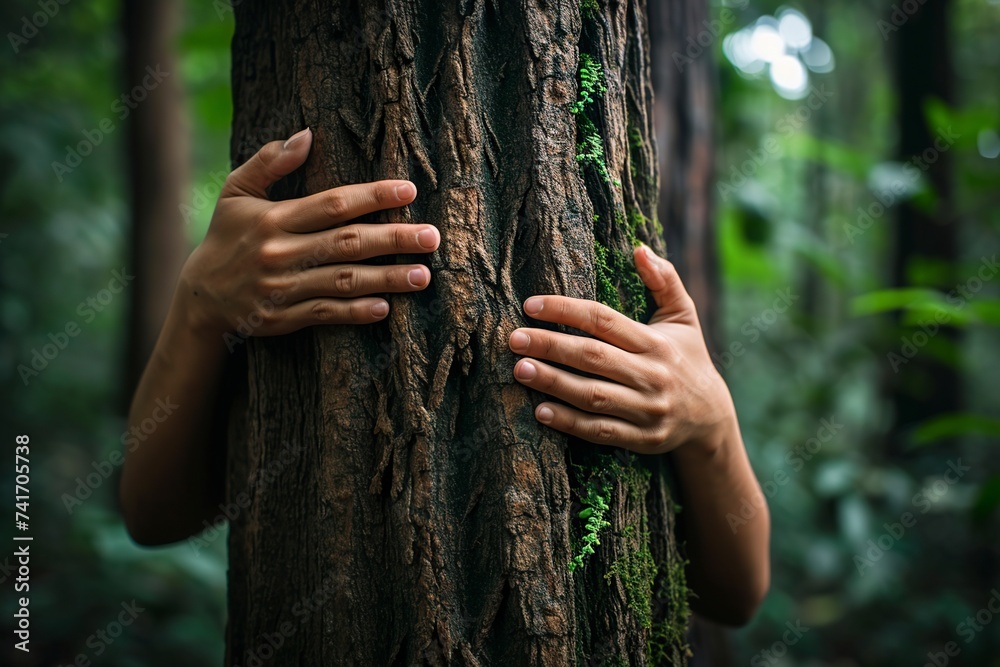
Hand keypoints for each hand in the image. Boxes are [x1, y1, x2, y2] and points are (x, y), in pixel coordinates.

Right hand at [178, 127, 439, 336]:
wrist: (199, 300)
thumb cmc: (226, 238)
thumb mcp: (236, 193)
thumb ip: (269, 163)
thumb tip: (306, 134)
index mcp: (273, 219)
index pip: (331, 204)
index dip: (372, 197)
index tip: (409, 192)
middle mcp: (279, 253)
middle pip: (346, 243)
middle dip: (393, 239)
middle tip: (432, 237)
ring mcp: (282, 288)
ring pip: (342, 281)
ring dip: (385, 279)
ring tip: (422, 275)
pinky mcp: (283, 318)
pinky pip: (325, 313)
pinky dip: (355, 312)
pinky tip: (385, 307)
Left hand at [508, 245, 735, 454]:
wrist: (711, 418)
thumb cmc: (688, 358)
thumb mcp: (684, 317)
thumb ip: (665, 281)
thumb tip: (640, 248)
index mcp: (656, 343)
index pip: (604, 321)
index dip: (566, 310)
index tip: (531, 305)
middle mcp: (652, 375)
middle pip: (593, 357)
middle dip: (551, 346)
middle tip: (515, 339)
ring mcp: (647, 410)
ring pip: (593, 395)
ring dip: (554, 383)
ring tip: (520, 369)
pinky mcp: (642, 439)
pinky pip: (601, 431)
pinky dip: (570, 423)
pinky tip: (540, 411)